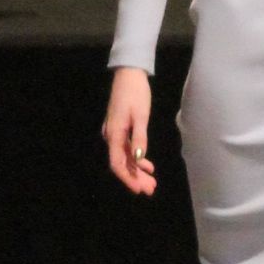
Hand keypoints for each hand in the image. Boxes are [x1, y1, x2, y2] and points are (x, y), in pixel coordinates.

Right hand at [103, 67, 155, 196]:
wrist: (129, 73)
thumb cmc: (136, 92)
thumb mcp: (140, 115)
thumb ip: (139, 138)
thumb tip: (139, 159)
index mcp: (114, 134)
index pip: (117, 164)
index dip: (128, 178)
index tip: (139, 189)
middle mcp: (112, 136)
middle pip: (122, 163)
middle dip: (136, 178)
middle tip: (151, 189)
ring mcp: (115, 133)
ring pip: (125, 157)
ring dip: (137, 170)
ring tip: (152, 181)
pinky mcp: (120, 129)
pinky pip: (127, 149)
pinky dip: (137, 159)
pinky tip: (147, 165)